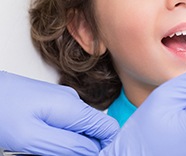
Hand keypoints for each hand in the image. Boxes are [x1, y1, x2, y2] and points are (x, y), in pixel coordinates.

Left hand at [0, 71, 118, 155]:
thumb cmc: (3, 111)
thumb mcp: (32, 138)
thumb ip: (67, 145)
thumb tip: (94, 151)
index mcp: (73, 108)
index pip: (108, 128)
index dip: (105, 147)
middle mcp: (73, 102)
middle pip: (94, 131)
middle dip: (81, 149)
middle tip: (54, 153)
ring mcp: (64, 101)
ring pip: (79, 129)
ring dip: (67, 145)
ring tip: (41, 148)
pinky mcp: (55, 104)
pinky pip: (67, 125)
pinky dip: (59, 137)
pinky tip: (40, 142)